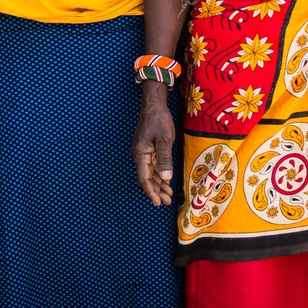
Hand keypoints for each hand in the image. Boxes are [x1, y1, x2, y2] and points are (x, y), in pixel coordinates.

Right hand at [132, 82, 174, 205]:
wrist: (153, 104)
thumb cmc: (159, 120)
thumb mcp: (165, 139)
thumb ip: (165, 159)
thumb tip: (165, 178)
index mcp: (140, 154)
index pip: (144, 178)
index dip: (151, 192)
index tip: (158, 202)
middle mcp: (139, 155)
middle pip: (146, 178)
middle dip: (157, 191)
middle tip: (167, 202)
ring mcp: (142, 152)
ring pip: (150, 173)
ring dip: (159, 184)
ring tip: (168, 195)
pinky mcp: (147, 149)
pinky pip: (152, 166)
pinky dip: (159, 175)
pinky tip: (166, 182)